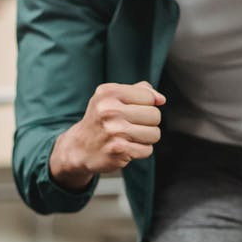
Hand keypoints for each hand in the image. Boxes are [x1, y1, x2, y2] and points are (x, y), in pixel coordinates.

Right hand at [49, 81, 165, 189]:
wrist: (80, 148)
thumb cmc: (102, 119)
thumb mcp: (114, 97)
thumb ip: (139, 91)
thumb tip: (161, 100)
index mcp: (108, 92)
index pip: (148, 96)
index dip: (146, 105)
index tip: (132, 110)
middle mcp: (109, 110)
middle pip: (155, 115)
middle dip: (148, 122)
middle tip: (131, 125)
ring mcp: (114, 131)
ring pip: (155, 134)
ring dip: (146, 138)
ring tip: (130, 137)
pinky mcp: (119, 150)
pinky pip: (147, 150)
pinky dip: (140, 151)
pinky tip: (126, 148)